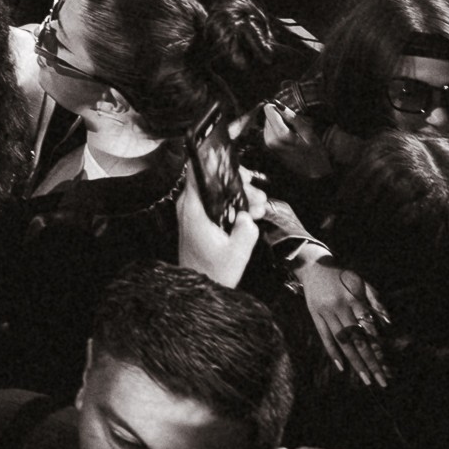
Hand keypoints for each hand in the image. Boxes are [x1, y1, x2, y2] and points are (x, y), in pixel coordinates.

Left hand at [174, 167, 262, 285]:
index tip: (236, 164)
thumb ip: (245, 232)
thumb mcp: (235, 254)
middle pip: (213, 179)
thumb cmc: (212, 272)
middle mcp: (190, 205)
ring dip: (240, 195)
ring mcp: (194, 211)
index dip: (214, 159)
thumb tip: (247, 216)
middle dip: (238, 183)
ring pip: (218, 190)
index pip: (196, 171)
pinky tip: (251, 214)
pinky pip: (217, 202)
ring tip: (258, 206)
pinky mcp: (200, 218)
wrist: (199, 289)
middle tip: (256, 194)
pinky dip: (233, 204)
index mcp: (194, 209)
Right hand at [293, 246, 390, 387]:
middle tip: (381, 381)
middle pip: (357, 339)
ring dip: (355, 362)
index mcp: (354, 299)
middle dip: (371, 362)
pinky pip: (324, 336)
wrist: (314, 265)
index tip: (387, 367)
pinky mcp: (315, 315)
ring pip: (343, 341)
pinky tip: (342, 367)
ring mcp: (326, 312)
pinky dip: (333, 352)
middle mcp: (340, 307)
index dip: (378, 348)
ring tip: (366, 379)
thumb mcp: (362, 283)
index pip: (368, 329)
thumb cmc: (342, 276)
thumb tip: (388, 323)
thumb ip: (376, 301)